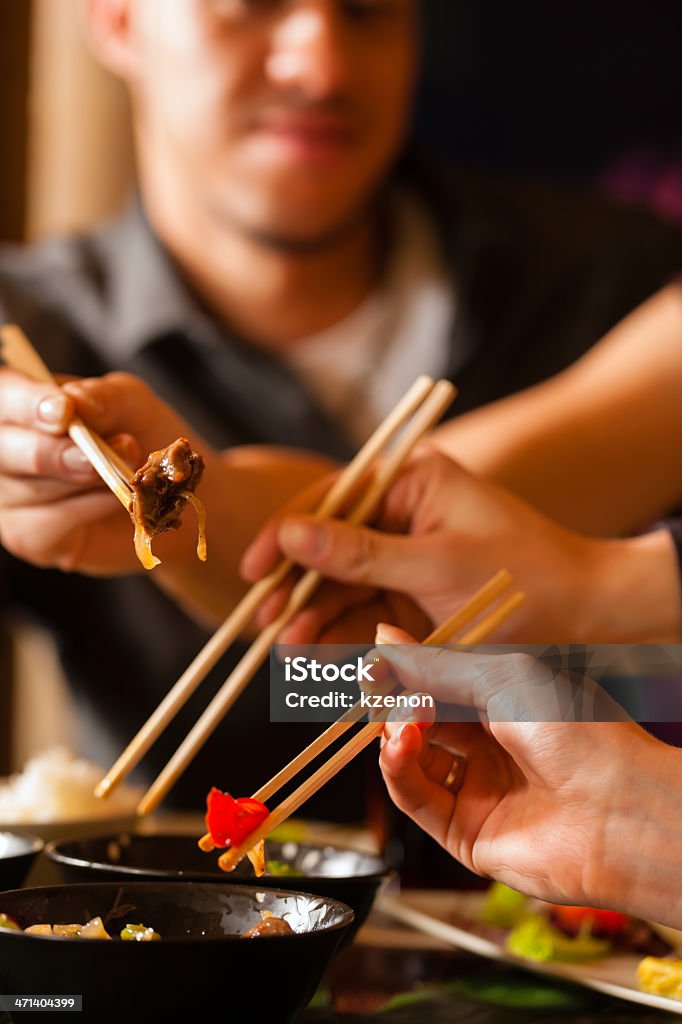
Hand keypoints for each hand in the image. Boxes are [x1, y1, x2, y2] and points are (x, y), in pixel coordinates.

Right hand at [0, 368, 213, 574]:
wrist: (169, 496)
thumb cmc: (143, 440)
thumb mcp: (133, 405)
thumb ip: (104, 397)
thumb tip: (76, 400)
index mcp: (23, 403)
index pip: (5, 394)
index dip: (25, 402)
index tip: (64, 412)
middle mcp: (7, 448)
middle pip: (4, 448)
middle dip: (54, 451)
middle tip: (102, 451)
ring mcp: (11, 495)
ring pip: (30, 488)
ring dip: (86, 481)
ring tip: (125, 474)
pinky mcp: (26, 535)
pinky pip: (49, 523)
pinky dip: (90, 510)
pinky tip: (113, 502)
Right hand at [243, 449, 619, 643]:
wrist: (585, 617)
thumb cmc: (521, 575)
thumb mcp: (435, 564)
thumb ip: (359, 554)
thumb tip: (288, 534)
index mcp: (409, 481)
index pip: (331, 501)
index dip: (286, 535)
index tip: (255, 571)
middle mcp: (401, 512)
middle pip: (329, 546)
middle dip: (297, 585)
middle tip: (264, 620)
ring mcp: (405, 555)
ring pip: (342, 584)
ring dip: (314, 615)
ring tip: (290, 649)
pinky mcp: (411, 593)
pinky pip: (364, 610)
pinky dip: (341, 632)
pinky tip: (317, 653)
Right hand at [375, 624, 681, 925]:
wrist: (618, 810)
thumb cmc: (577, 733)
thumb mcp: (500, 678)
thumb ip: (435, 664)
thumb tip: (383, 640)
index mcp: (505, 704)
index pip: (438, 685)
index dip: (404, 674)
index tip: (372, 662)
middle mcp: (489, 747)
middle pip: (420, 722)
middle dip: (397, 705)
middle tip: (381, 691)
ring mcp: (477, 790)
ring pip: (411, 760)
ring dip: (396, 737)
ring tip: (403, 724)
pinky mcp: (464, 833)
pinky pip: (415, 799)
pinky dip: (397, 771)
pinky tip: (400, 748)